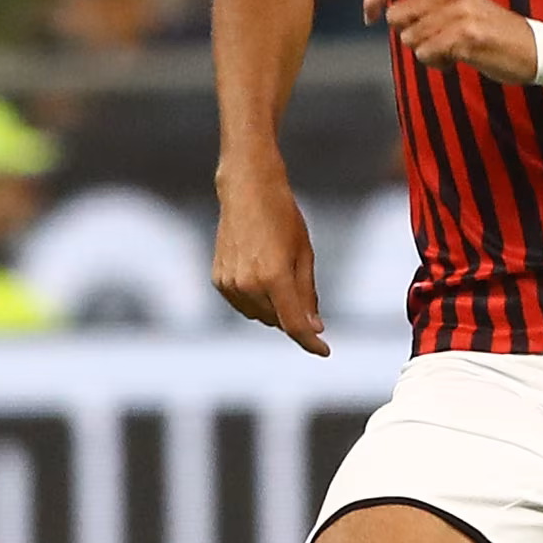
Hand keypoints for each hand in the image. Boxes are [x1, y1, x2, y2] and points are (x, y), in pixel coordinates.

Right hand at [212, 165, 328, 356]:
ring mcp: (230, 284)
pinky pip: (243, 304)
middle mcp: (248, 284)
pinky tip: (260, 274)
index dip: (311, 342)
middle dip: (294, 316)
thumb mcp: (305, 255)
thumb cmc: (283, 219)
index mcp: (274, 277)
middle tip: (300, 288)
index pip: (294, 324)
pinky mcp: (218, 280)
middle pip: (278, 321)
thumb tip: (314, 327)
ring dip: (274, 308)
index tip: (324, 351)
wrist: (247, 191)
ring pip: (260, 316)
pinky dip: (256, 300)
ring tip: (278, 273)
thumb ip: (308, 294)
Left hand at [364, 0, 537, 84]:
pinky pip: (428, 55)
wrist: (532, 48)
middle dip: (408, 34)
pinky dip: (438, 63)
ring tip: (450, 50)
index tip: (369, 17)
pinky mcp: (465, 38)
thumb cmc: (489, 26)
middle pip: (397, 18)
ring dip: (426, 52)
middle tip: (434, 39)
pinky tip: (456, 61)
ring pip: (411, 40)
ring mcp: (457, 16)